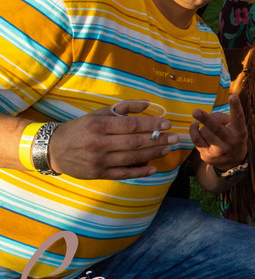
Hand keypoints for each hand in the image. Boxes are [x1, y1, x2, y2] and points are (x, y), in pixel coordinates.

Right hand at [47, 100, 176, 179]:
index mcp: (100, 126)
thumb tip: (147, 104)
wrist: (55, 149)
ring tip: (167, 149)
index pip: (131, 125)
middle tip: (174, 137)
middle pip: (135, 142)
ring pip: (131, 158)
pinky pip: (123, 174)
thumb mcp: (99, 113)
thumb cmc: (82, 128)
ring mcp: (99, 161)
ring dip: (152, 154)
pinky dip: (139, 172)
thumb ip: (123, 108)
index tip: (167, 124)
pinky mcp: (98, 174)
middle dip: (158, 139)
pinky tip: (153, 168)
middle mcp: (99, 144)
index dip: (152, 125)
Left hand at [190, 94, 246, 170]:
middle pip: (216, 128)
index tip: (233, 95)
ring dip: (204, 126)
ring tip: (209, 129)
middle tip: (195, 112)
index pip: (238, 117)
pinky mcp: (207, 155)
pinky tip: (194, 125)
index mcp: (240, 131)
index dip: (235, 106)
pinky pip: (196, 139)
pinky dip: (193, 130)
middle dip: (205, 119)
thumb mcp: (236, 128)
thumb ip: (223, 119)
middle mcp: (230, 141)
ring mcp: (218, 150)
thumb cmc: (233, 137)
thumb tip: (206, 118)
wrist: (232, 163)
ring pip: (204, 131)